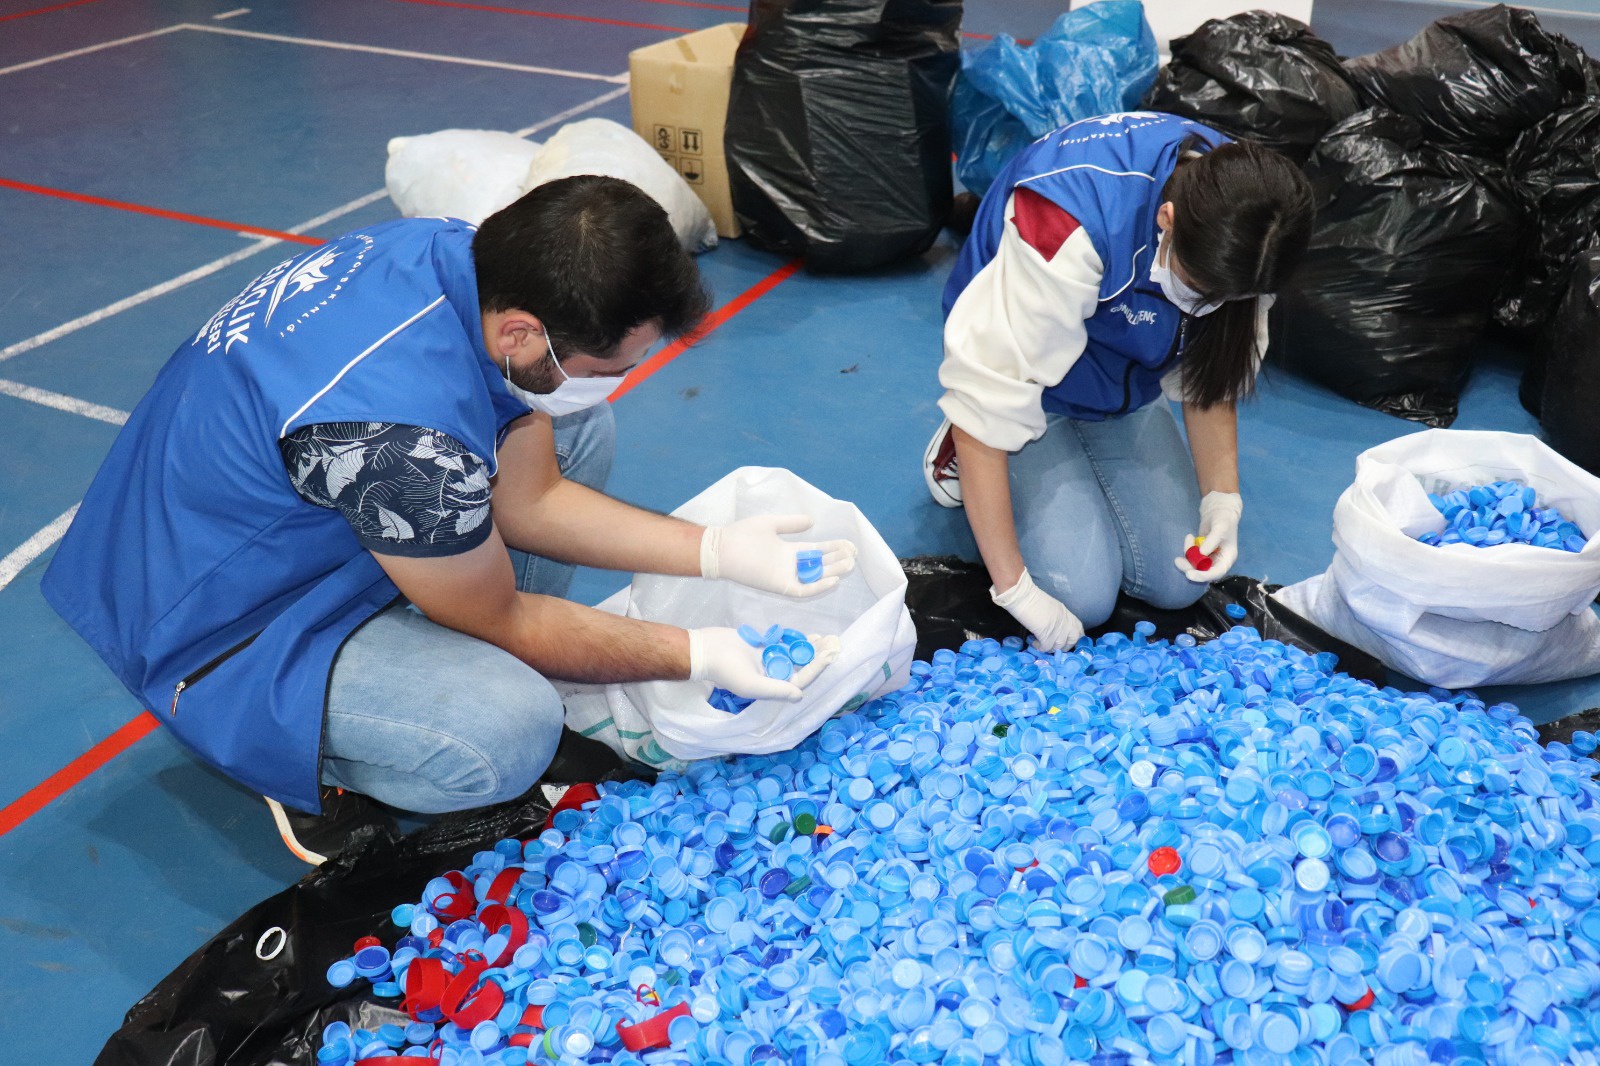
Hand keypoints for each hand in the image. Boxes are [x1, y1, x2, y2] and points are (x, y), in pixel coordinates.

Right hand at [688, 628, 840, 700]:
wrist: (704, 650)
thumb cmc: (726, 670)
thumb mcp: (751, 684)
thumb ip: (775, 689)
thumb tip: (800, 696)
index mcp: (771, 688)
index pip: (800, 679)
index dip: (817, 668)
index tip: (830, 655)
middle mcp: (772, 676)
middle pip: (802, 667)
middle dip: (818, 657)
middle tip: (835, 643)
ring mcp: (768, 661)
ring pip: (796, 655)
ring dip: (811, 648)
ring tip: (828, 638)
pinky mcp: (763, 647)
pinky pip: (784, 645)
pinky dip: (797, 640)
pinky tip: (811, 634)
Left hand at [700, 514, 857, 597]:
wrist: (723, 548)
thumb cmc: (742, 535)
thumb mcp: (772, 524)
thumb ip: (792, 523)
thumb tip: (812, 521)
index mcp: (788, 550)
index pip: (816, 551)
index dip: (833, 548)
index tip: (849, 544)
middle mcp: (789, 565)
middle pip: (820, 565)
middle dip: (838, 560)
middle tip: (854, 555)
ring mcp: (786, 576)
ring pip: (815, 577)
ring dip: (833, 572)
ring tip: (849, 564)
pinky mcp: (780, 586)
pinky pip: (803, 590)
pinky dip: (818, 586)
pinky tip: (833, 579)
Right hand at [990, 569, 1083, 651]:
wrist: (1024, 596)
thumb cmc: (1034, 599)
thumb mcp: (1053, 608)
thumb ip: (1059, 619)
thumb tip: (1057, 630)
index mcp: (1067, 614)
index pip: (1079, 630)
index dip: (1075, 639)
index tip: (1067, 642)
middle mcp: (1066, 622)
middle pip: (1072, 641)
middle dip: (1063, 647)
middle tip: (1053, 646)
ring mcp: (1057, 629)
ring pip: (1058, 647)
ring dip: (1049, 648)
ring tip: (1041, 644)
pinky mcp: (1046, 635)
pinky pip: (1046, 647)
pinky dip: (1039, 647)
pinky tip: (1034, 643)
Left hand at [1175, 491, 1241, 582]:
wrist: (1218, 509)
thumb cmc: (1224, 519)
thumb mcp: (1220, 528)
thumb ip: (1211, 542)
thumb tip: (1202, 554)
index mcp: (1227, 558)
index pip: (1216, 572)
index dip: (1203, 576)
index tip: (1190, 574)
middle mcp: (1218, 561)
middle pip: (1203, 572)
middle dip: (1190, 568)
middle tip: (1178, 561)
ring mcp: (1209, 557)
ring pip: (1195, 565)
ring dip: (1187, 557)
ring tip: (1188, 539)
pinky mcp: (1201, 552)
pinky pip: (1191, 556)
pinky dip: (1188, 549)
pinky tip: (1189, 537)